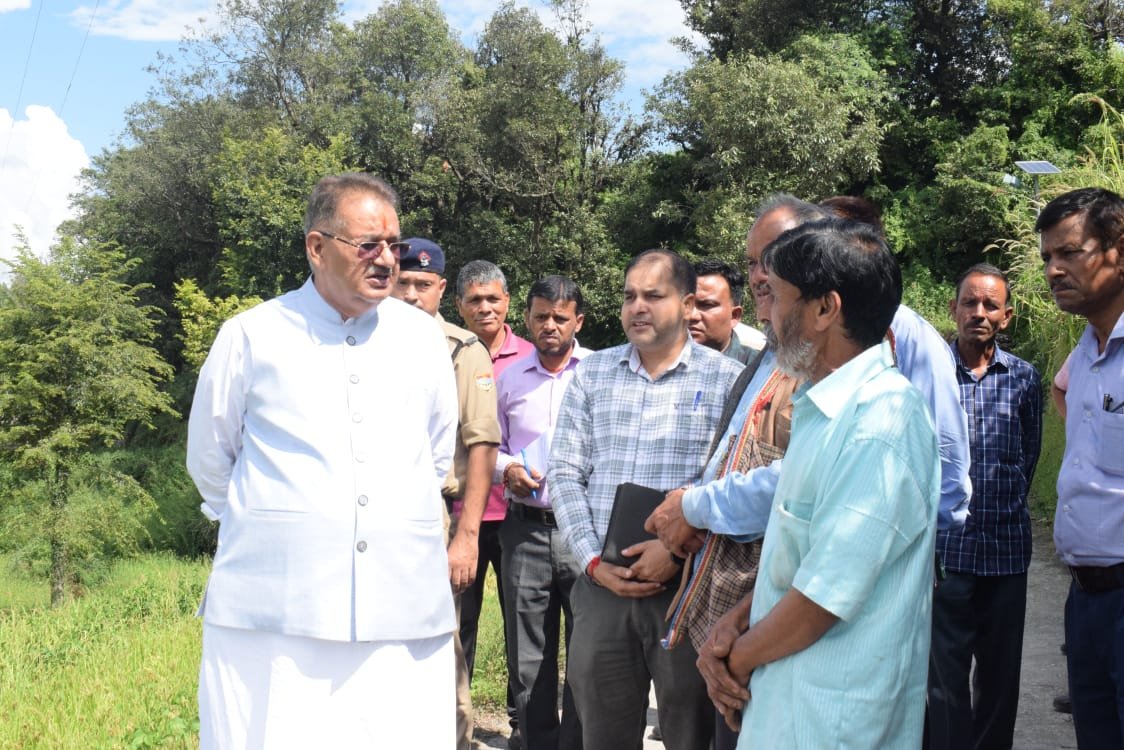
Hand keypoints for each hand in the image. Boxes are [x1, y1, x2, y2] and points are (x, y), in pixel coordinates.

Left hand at [446, 530, 477, 593]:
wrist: (466, 536)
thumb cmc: (455, 543)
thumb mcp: (447, 553)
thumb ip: (446, 563)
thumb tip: (442, 572)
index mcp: (449, 562)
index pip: (446, 578)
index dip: (446, 586)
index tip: (444, 591)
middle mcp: (457, 565)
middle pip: (456, 582)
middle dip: (454, 589)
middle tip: (453, 593)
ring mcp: (466, 565)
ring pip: (464, 581)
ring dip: (462, 587)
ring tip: (460, 590)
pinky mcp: (473, 564)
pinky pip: (472, 577)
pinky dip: (470, 582)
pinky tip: (467, 584)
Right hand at [505, 463, 541, 498]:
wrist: (509, 470)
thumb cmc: (519, 469)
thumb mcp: (527, 468)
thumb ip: (534, 472)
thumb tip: (540, 477)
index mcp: (523, 478)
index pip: (533, 485)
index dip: (537, 486)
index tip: (538, 485)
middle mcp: (519, 484)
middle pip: (530, 491)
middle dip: (533, 489)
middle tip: (533, 486)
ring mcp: (515, 488)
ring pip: (526, 494)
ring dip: (529, 492)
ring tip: (529, 488)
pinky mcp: (513, 491)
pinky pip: (521, 496)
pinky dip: (524, 494)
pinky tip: (525, 490)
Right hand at [591, 558, 664, 598]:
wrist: (596, 573)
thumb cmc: (604, 569)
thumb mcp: (611, 568)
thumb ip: (621, 571)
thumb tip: (630, 573)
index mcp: (621, 586)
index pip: (638, 588)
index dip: (648, 586)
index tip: (657, 584)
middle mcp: (623, 592)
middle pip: (640, 593)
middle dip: (652, 591)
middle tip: (663, 587)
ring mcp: (623, 592)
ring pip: (639, 594)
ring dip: (650, 592)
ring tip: (660, 588)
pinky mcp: (624, 591)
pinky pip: (636, 593)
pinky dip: (644, 591)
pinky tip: (650, 589)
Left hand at [623, 539, 681, 583]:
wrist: (675, 553)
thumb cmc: (661, 547)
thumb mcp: (645, 545)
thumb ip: (633, 550)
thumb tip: (623, 553)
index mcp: (640, 565)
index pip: (629, 572)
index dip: (627, 572)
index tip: (626, 571)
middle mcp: (646, 573)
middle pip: (637, 578)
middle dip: (635, 575)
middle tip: (635, 572)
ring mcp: (654, 578)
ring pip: (645, 581)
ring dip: (644, 578)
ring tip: (645, 573)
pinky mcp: (662, 580)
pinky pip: (654, 583)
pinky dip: (652, 580)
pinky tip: (654, 575)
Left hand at [645, 488, 704, 556]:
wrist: (694, 507)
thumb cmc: (687, 499)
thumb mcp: (675, 495)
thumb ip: (669, 498)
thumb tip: (668, 497)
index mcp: (657, 515)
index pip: (649, 526)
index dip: (655, 529)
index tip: (661, 529)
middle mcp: (659, 525)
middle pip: (660, 536)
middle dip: (667, 537)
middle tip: (675, 537)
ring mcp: (666, 534)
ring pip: (667, 544)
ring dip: (674, 545)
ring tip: (681, 547)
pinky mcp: (675, 541)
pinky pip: (676, 550)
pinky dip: (680, 553)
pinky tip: (685, 553)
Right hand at [697, 597, 751, 718]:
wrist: (728, 627)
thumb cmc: (731, 628)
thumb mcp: (729, 631)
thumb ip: (725, 640)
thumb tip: (719, 651)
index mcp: (706, 653)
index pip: (718, 673)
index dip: (730, 684)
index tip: (743, 691)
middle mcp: (702, 662)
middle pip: (715, 684)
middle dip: (730, 695)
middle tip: (745, 701)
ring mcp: (704, 670)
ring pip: (713, 690)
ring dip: (726, 700)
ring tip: (740, 706)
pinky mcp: (708, 674)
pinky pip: (712, 690)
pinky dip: (718, 701)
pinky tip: (725, 711)